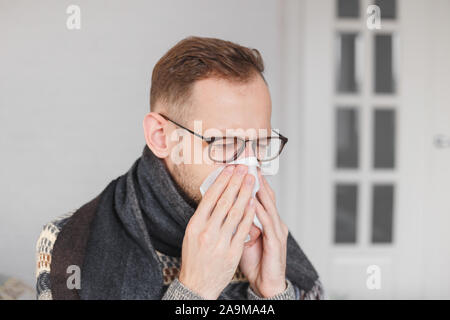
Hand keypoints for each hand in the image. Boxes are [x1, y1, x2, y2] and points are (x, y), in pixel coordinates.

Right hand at [178, 164, 255, 298]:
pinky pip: (243, 229)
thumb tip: (215, 194)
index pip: (210, 197)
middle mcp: (207, 231)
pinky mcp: (232, 252)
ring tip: (251, 180)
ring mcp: (220, 242)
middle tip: (244, 169)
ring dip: (245, 193)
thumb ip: (203, 215)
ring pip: (235, 212)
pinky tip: (254, 202)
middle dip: (236, 182)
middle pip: (224, 201)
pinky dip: (249, 214)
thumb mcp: (191, 233)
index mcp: (195, 225)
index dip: (222, 181)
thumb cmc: (194, 258)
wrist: (197, 285)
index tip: (230, 169)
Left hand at [239, 170, 288, 297]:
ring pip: (268, 206)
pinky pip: (267, 224)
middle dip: (257, 180)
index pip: (260, 196)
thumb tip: (227, 209)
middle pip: (266, 196)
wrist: (267, 283)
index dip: (252, 182)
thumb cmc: (255, 261)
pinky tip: (252, 202)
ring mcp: (277, 231)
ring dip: (259, 191)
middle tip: (248, 165)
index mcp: (268, 221)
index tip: (242, 168)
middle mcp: (275, 222)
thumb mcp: (245, 237)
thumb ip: (240, 223)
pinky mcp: (276, 242)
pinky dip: (259, 212)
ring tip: (250, 177)